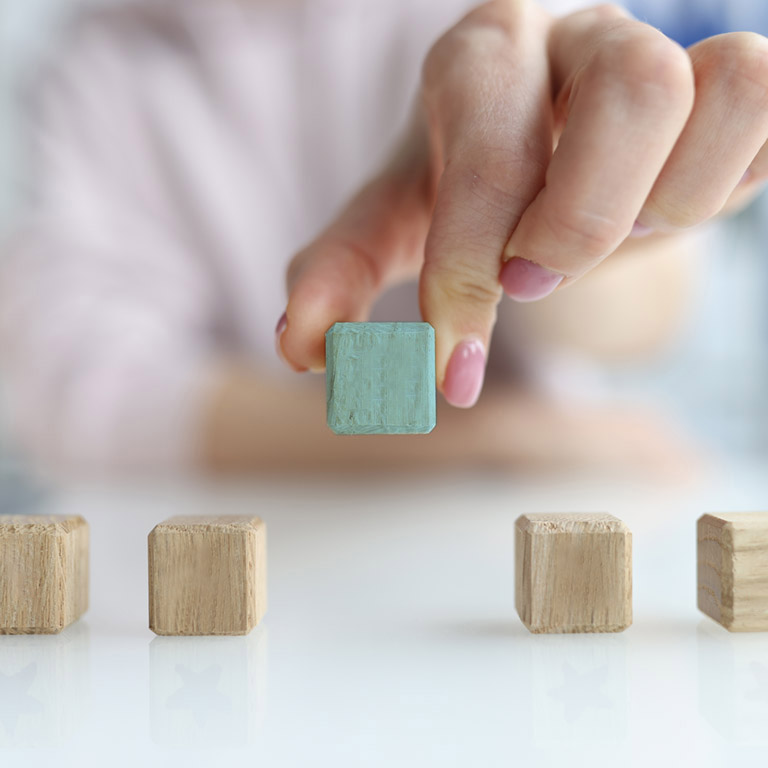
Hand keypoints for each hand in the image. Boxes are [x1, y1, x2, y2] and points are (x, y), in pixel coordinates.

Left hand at [278, 1, 767, 405]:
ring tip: (610, 232)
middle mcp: (575, 34)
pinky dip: (728, 180)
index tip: (455, 365)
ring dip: (666, 205)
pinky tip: (664, 209)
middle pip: (633, 91)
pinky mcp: (727, 84)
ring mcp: (664, 46)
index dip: (472, 272)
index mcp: (480, 57)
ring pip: (720, 91)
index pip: (490, 154)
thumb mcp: (396, 221)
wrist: (547, 149)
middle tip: (534, 280)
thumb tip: (301, 347)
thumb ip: (339, 273)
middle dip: (587, 220)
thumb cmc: (466, 185)